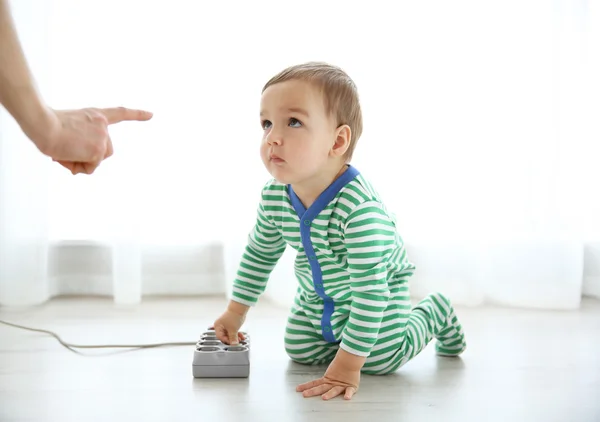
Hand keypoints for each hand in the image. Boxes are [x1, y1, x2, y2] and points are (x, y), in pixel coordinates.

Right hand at [28, 106, 152, 174]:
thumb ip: (77, 145)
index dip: (136, 114)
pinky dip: (77, 167)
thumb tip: (78, 167)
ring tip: (65, 151)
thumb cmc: (45, 126)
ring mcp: (104, 138)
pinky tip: (67, 156)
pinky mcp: (100, 150)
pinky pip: (90, 168)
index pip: (120, 113)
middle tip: (66, 149)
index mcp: (94, 115)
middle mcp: (103, 125)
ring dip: (80, 162)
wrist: (43, 124)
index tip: (152, 115)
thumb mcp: (65, 131)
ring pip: (96, 161)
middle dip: (86, 156)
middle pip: (102, 151)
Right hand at [212, 303, 247, 344]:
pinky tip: (241, 336)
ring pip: (230, 334)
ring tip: (240, 339)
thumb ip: (233, 338)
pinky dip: (237, 334)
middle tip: (236, 342)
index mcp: (218, 326)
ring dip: (235, 337)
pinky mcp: (231, 324)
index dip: (226, 341)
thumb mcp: (233, 329)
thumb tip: (234, 344)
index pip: (220, 337)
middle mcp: (221, 326)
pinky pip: (233, 331)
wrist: (240, 308)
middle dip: (232, 339)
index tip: (232, 343)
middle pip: (225, 336)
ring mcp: (226, 325)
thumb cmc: (234, 316)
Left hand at [296, 351, 361, 400]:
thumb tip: (313, 376)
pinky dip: (348, 394)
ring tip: (324, 398)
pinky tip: (346, 398)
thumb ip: (325, 377)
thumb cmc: (342, 366)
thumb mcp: (331, 374)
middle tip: (305, 394)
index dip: (306, 386)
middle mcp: (332, 384)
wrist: (350, 360)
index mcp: (327, 380)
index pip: (314, 383)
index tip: (297, 389)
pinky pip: (350, 391)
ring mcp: (341, 385)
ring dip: (329, 394)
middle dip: (313, 391)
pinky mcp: (351, 386)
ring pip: (334, 390)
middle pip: (321, 388)